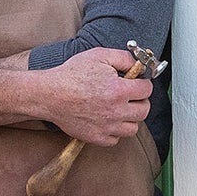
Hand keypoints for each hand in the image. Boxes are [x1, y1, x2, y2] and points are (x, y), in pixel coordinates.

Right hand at [38, 47, 153, 145]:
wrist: (49, 95)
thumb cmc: (72, 74)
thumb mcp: (99, 56)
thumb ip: (124, 58)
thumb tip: (139, 65)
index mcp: (119, 90)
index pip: (147, 90)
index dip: (143, 83)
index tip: (136, 82)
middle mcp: (116, 111)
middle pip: (144, 110)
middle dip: (140, 101)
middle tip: (130, 95)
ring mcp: (106, 127)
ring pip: (133, 128)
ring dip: (130, 118)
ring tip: (119, 108)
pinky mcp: (96, 138)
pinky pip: (116, 139)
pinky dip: (115, 131)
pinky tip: (107, 119)